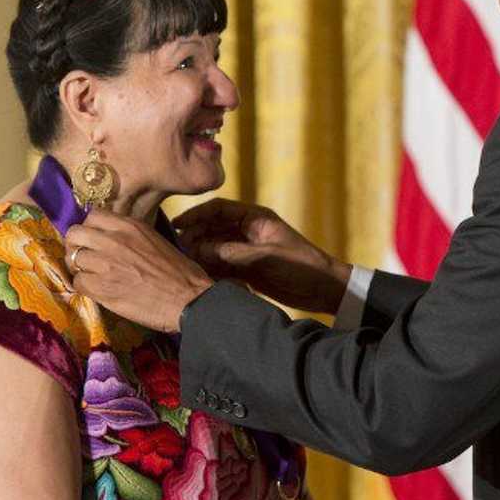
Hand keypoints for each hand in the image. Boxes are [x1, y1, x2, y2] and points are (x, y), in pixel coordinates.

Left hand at [65, 210, 211, 332]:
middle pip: (74, 234)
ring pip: (72, 259)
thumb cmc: (180, 273)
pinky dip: (85, 288)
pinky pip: (78, 283)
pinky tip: (99, 292)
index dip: (91, 229)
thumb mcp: (156, 241)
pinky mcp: (101, 288)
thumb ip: (131, 237)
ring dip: (81, 269)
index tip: (95, 240)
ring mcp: (104, 264)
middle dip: (76, 246)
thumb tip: (113, 240)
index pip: (92, 216)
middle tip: (86, 258)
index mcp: (130, 227)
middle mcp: (113, 240)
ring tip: (93, 277)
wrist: (188, 299)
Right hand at [173, 199, 351, 314]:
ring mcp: (246, 251)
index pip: (218, 209)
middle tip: (177, 249)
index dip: (195, 215)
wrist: (324, 290)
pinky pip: (222, 265)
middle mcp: (248, 231)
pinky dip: (209, 269)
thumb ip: (230, 253)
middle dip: (194, 237)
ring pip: (214, 248)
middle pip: (212, 228)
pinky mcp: (247, 269)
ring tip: (183, 264)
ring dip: (200, 254)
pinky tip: (198, 276)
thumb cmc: (301, 266)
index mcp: (255, 218)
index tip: (176, 225)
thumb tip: (196, 250)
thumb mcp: (264, 258)